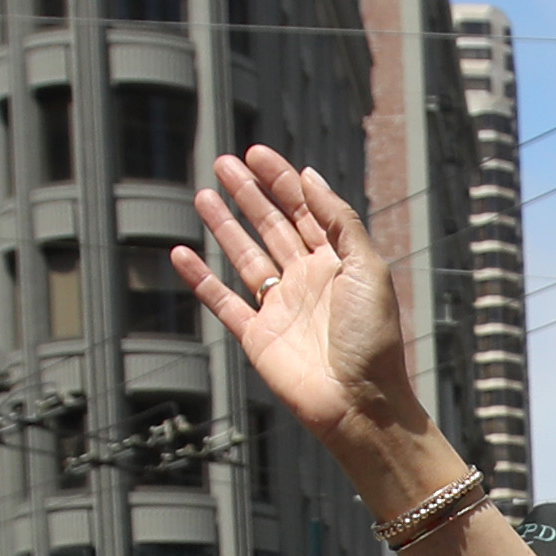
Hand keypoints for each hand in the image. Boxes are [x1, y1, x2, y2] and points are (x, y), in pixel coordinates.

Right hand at [171, 147, 423, 452]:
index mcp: (338, 263)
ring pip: (245, 256)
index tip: (256, 152)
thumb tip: (310, 177)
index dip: (281, 180)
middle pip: (272, 226)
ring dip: (224, 226)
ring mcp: (280, 308)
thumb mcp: (367, 269)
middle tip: (223, 162)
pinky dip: (201, 278)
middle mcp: (307, 281)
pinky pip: (222, 301)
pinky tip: (182, 253)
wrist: (360, 403)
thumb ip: (340, 221)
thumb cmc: (373, 340)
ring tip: (203, 194)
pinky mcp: (257, 336)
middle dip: (249, 193)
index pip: (305, 210)